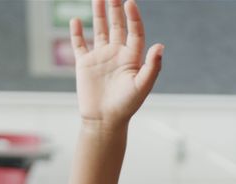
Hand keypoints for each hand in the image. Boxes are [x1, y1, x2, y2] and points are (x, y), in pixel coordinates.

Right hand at [71, 0, 162, 127]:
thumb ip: (152, 66)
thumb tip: (160, 46)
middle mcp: (117, 54)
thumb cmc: (127, 105)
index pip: (134, 32)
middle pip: (117, 26)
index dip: (133, 17)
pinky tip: (75, 20)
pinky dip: (76, 32)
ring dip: (98, 14)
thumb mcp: (142, 86)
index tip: (130, 2)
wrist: (105, 120)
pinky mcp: (84, 63)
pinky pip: (79, 44)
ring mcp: (100, 57)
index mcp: (132, 58)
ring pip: (99, 30)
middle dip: (115, 9)